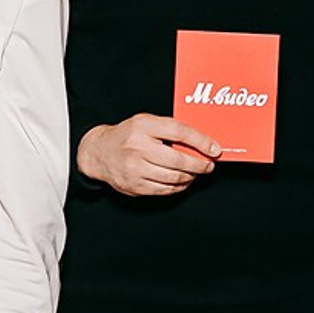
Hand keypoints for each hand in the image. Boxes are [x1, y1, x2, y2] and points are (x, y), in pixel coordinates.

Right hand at [78, 113, 222, 196]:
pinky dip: (178, 187)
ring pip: (173, 178)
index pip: (178, 132)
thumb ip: (169, 129)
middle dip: (199, 164)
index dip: (200, 141)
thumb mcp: (146, 122)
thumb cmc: (128, 135)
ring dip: (190, 177)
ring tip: (196, 173)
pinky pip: (165, 190)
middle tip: (208, 165)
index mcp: (143, 126)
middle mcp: (137, 147)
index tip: (215, 149)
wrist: (99, 152)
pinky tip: (183, 181)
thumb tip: (201, 141)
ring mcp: (135, 169)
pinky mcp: (135, 186)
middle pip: (178, 160)